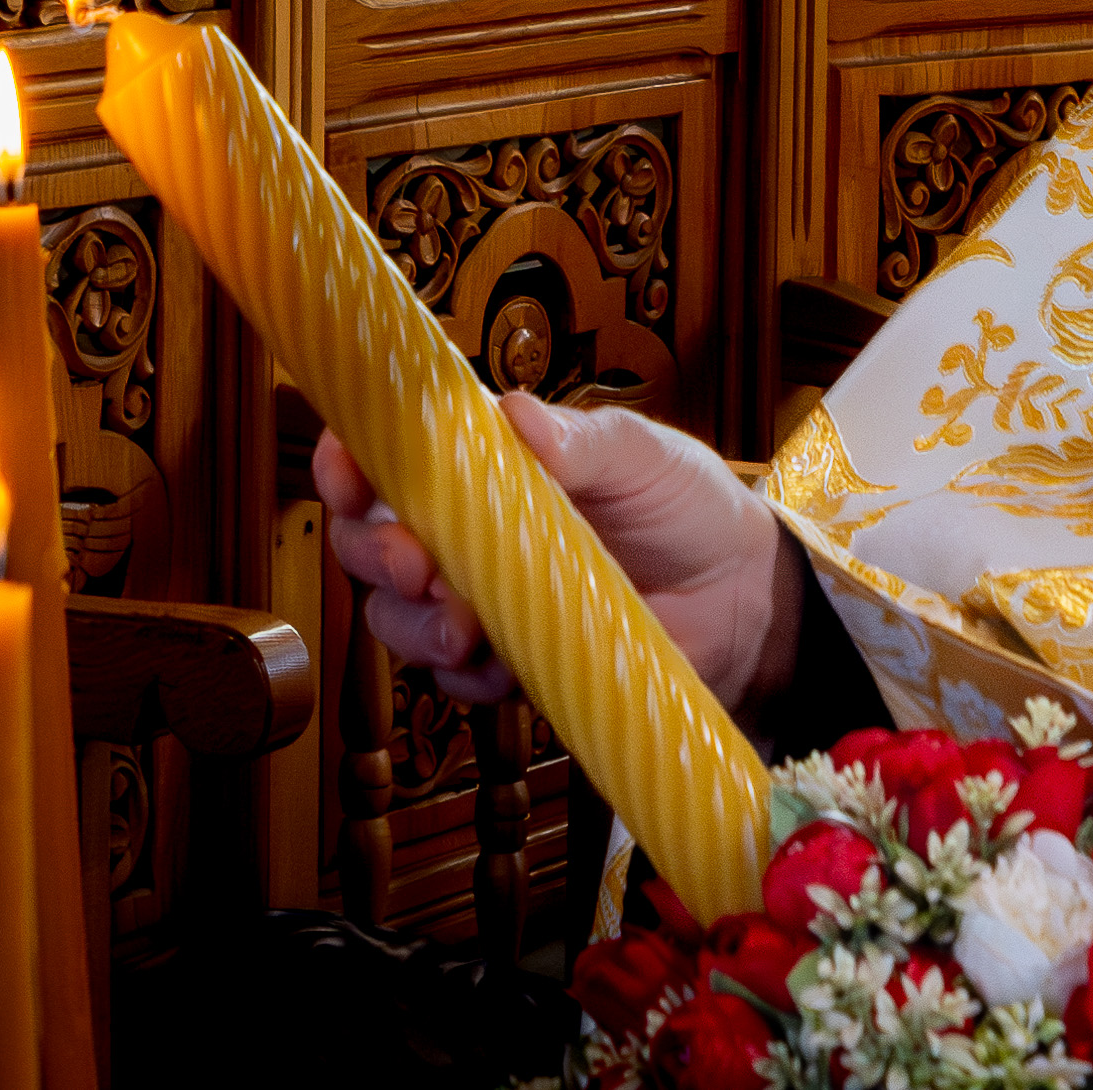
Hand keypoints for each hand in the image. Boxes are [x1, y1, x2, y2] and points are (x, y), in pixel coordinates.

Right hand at [312, 391, 803, 710]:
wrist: (744, 601)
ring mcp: (481, 600)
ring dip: (412, 622)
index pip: (388, 454)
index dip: (348, 461)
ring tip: (461, 625)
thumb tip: (514, 415)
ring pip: (397, 615)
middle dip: (372, 552)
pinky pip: (455, 678)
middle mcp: (466, 529)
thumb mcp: (643, 457)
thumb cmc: (688, 506)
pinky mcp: (508, 661)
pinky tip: (494, 664)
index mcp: (485, 462)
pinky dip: (463, 675)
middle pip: (369, 541)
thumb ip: (579, 440)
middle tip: (413, 564)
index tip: (348, 474)